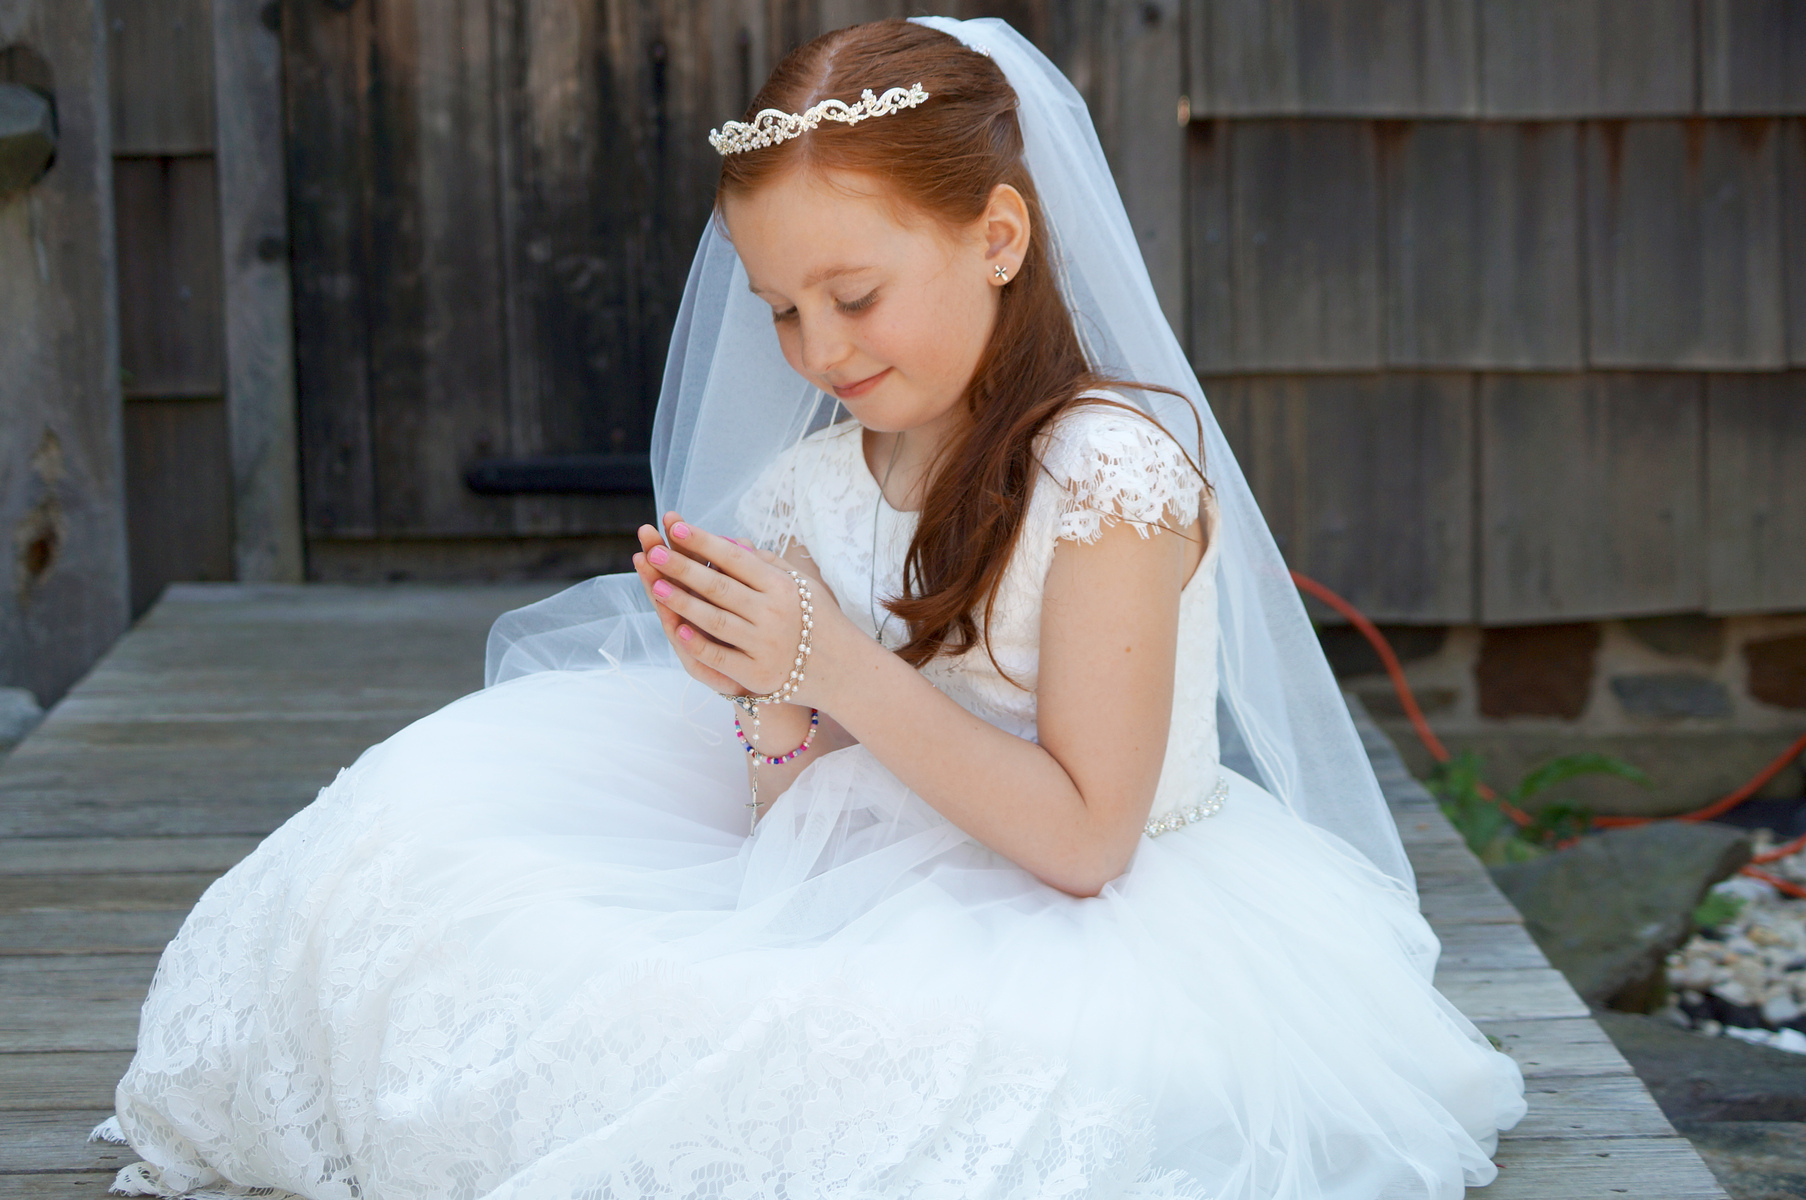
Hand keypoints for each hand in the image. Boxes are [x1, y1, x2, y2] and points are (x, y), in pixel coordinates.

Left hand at [632, 513, 831, 700]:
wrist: (844, 670)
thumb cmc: (818, 620)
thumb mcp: (802, 584)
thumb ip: (766, 563)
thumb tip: (728, 541)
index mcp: (783, 586)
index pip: (737, 560)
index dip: (705, 543)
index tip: (677, 527)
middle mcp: (774, 613)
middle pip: (720, 587)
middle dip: (684, 568)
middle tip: (654, 552)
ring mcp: (765, 645)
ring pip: (716, 620)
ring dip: (684, 602)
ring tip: (657, 585)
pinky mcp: (758, 674)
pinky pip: (721, 657)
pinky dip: (699, 643)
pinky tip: (677, 629)